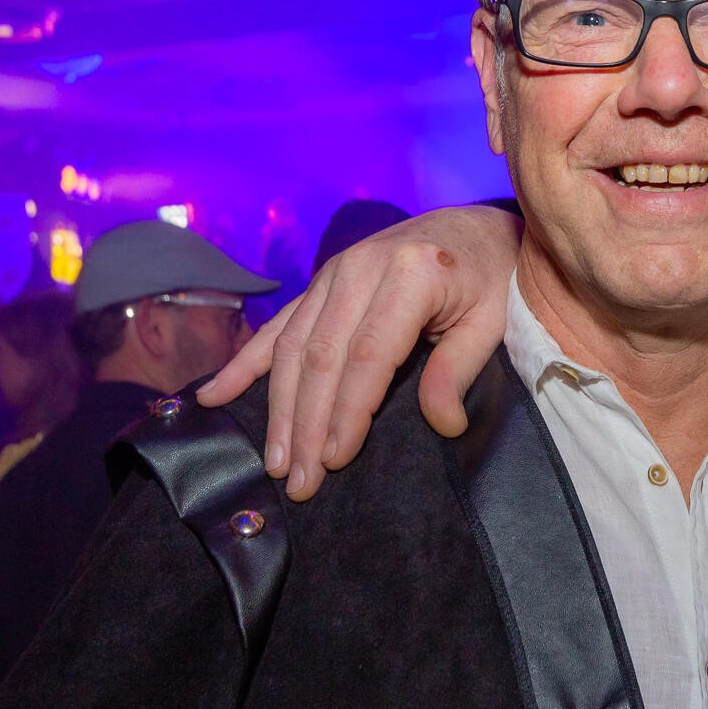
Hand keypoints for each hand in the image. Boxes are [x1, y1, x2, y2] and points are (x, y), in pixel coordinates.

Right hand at [196, 207, 521, 500]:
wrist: (478, 228)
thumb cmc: (493, 280)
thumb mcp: (491, 322)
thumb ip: (459, 370)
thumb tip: (443, 424)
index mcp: (411, 273)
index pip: (367, 355)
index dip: (347, 412)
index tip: (334, 460)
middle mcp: (362, 267)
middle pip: (321, 356)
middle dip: (307, 424)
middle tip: (298, 481)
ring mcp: (335, 271)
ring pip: (294, 346)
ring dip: (279, 408)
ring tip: (276, 461)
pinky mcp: (321, 281)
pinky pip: (278, 326)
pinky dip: (245, 363)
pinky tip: (213, 395)